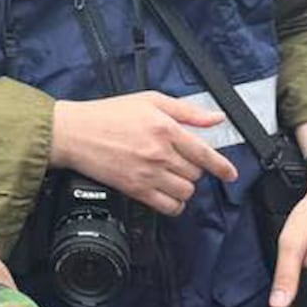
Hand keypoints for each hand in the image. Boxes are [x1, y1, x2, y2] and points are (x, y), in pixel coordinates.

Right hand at [50, 93, 238, 216]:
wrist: (75, 133)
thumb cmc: (108, 115)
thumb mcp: (150, 100)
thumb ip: (187, 110)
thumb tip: (215, 118)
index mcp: (166, 128)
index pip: (205, 153)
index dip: (222, 166)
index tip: (230, 174)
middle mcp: (160, 153)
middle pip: (196, 173)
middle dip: (193, 169)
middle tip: (181, 162)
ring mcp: (148, 173)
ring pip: (185, 191)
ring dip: (184, 187)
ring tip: (173, 178)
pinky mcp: (136, 189)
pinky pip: (168, 206)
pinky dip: (174, 205)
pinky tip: (168, 196)